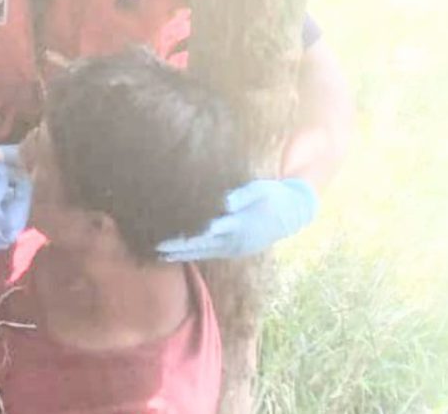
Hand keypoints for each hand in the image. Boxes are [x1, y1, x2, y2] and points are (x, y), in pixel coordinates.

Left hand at [157, 177, 318, 261]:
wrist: (292, 215)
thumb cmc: (272, 196)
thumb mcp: (259, 190)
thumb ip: (240, 196)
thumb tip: (222, 202)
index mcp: (239, 223)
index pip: (209, 230)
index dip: (189, 233)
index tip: (170, 233)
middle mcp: (234, 239)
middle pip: (201, 244)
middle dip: (178, 245)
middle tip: (155, 245)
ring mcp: (233, 248)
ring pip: (203, 253)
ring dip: (181, 254)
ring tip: (158, 253)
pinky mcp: (233, 250)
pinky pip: (209, 255)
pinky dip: (192, 255)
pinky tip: (175, 256)